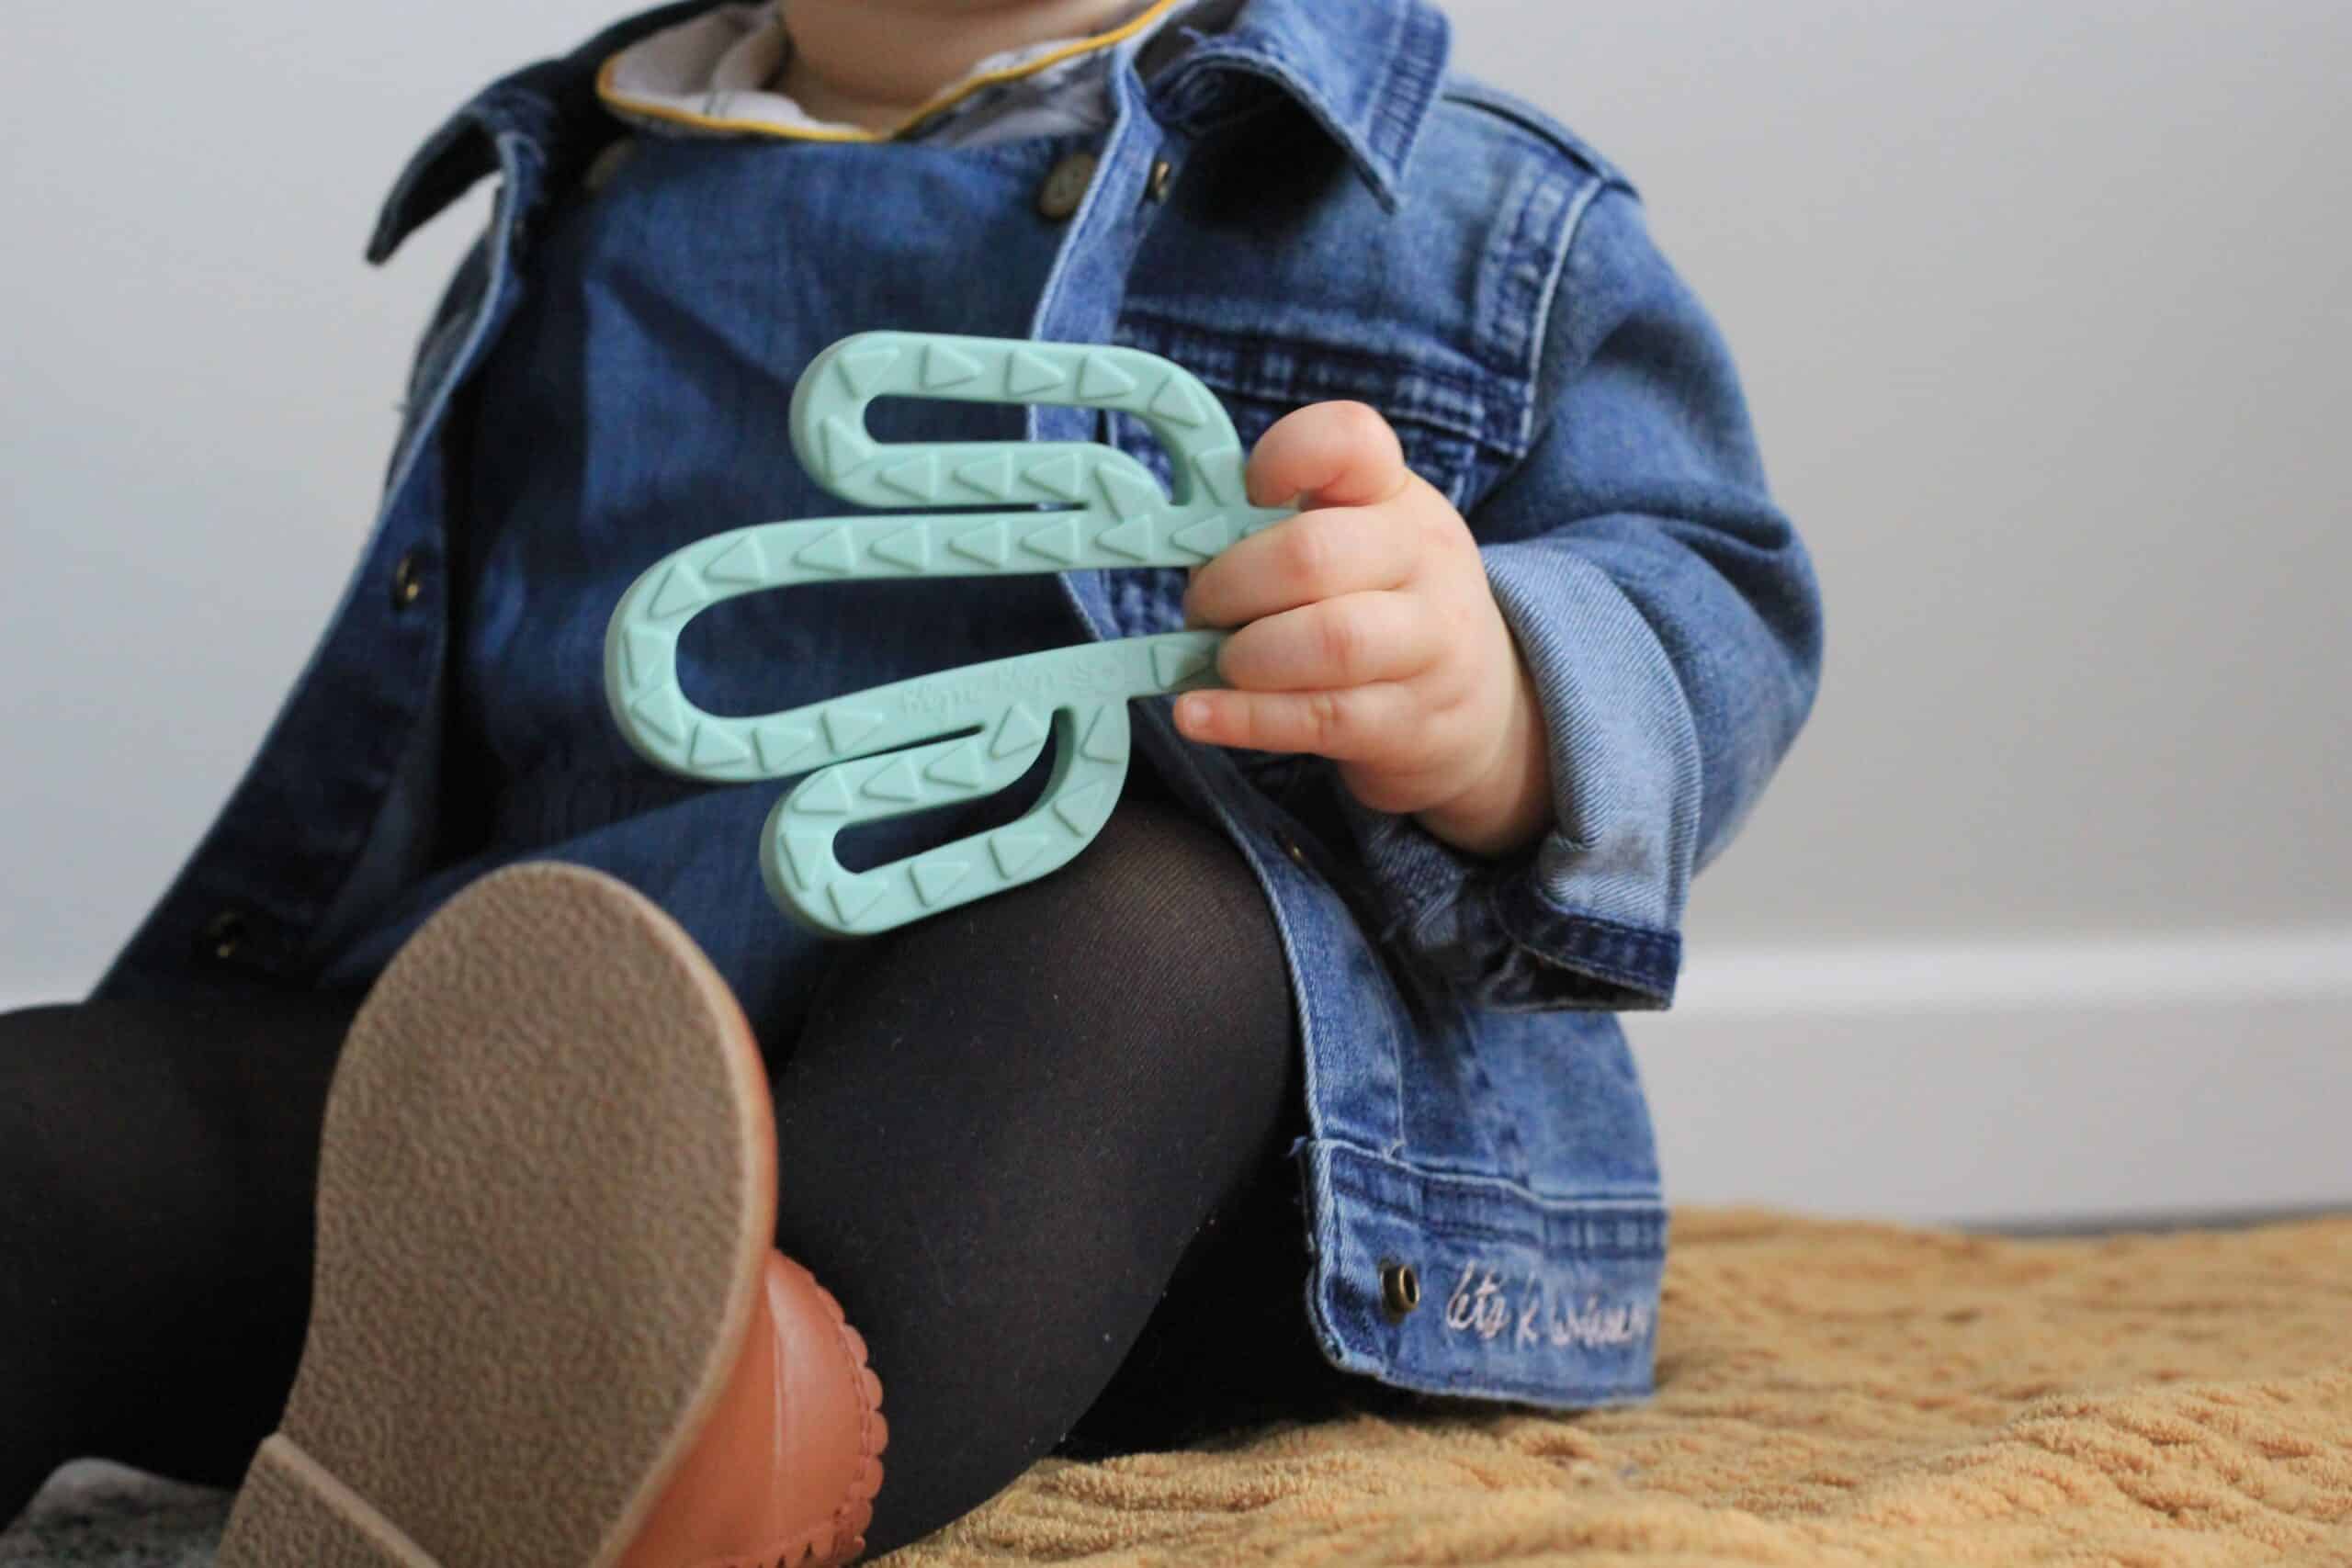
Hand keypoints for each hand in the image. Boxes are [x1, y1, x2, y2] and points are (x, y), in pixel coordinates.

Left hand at [1172, 401, 1553, 859]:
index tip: (1251, 492)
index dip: (1284, 457)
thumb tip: (1177, 545)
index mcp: (1395, 494)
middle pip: (1312, 554)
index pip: (1350, 440)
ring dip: (1247, 655)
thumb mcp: (1358, 539)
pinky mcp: (1412, 720)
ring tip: (1222, 661)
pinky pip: (1321, 718)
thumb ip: (1278, 527)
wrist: (1484, 703)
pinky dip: (1244, 718)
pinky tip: (1197, 713)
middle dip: (1230, 585)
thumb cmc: (1383, 604)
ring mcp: (1429, 643)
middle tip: (1203, 609)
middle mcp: (1423, 558)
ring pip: (1329, 640)